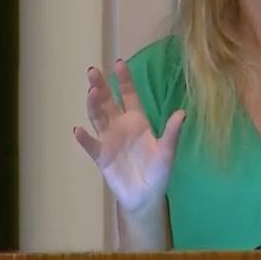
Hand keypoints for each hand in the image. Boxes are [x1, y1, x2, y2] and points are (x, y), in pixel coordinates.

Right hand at [74, 60, 184, 212]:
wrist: (146, 196)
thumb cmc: (159, 171)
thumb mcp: (168, 152)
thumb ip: (173, 133)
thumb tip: (182, 113)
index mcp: (138, 120)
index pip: (128, 95)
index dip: (123, 79)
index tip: (118, 63)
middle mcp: (121, 125)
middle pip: (108, 102)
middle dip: (100, 86)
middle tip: (93, 71)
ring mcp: (109, 140)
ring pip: (97, 118)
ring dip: (93, 105)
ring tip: (91, 92)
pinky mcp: (101, 157)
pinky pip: (91, 145)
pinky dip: (84, 138)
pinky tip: (78, 130)